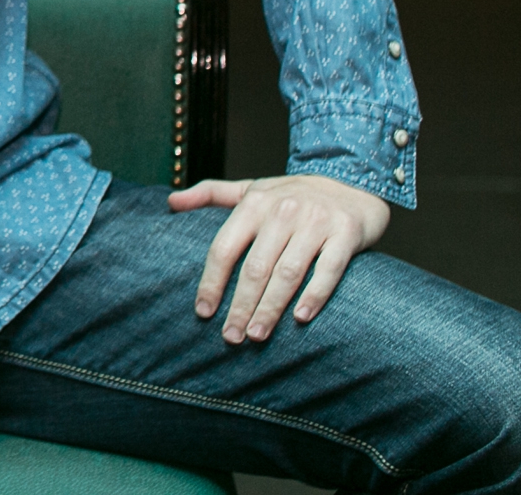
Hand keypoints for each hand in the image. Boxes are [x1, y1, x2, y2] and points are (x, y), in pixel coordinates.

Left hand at [170, 174, 389, 342]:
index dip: (211, 282)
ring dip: (271, 308)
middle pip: (255, 267)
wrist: (350, 182)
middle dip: (241, 306)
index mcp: (254, 203)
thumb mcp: (251, 188)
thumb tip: (170, 202)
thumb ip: (210, 194)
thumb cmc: (292, 195)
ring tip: (257, 335)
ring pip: (288, 273)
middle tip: (231, 337)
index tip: (204, 312)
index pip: (224, 248)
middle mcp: (283, 211)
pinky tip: (301, 318)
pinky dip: (315, 295)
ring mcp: (316, 222)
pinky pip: (328, 270)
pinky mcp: (346, 234)